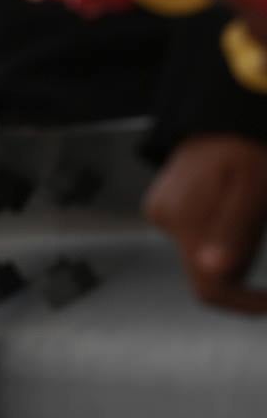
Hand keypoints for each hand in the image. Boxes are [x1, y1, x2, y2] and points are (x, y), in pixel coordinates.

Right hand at [145, 133, 266, 313]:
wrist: (224, 113)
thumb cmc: (248, 147)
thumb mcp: (256, 188)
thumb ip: (235, 231)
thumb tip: (213, 269)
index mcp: (186, 218)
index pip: (209, 288)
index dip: (244, 305)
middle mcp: (165, 220)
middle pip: (208, 271)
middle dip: (242, 261)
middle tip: (264, 223)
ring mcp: (161, 212)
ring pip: (203, 253)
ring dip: (232, 244)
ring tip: (251, 208)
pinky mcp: (162, 206)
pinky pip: (195, 235)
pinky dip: (217, 230)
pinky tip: (231, 203)